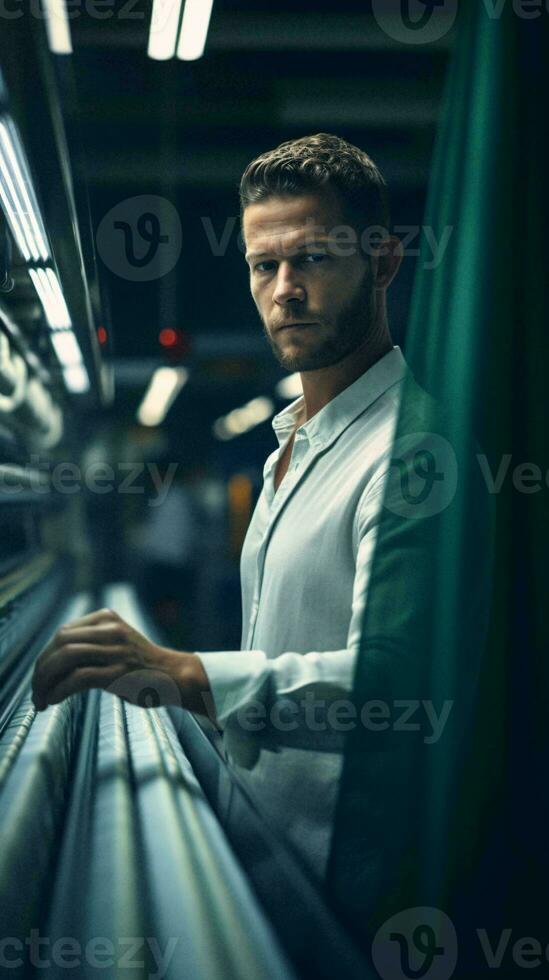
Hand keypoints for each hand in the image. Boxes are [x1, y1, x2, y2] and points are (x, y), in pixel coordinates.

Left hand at [31, 608, 211, 714]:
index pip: (63, 632)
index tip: (40, 675)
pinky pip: (78, 678)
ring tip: (41, 698)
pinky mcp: (118, 673)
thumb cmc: (145, 666)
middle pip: (60, 642)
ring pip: (65, 657)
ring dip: (45, 680)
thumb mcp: (118, 643)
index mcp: (108, 619)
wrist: (177, 676)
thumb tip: (55, 663)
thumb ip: (93, 644)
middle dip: (41, 668)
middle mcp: (111, 630)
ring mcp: (115, 651)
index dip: (45, 655)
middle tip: (36, 690)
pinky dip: (60, 690)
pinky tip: (54, 700)